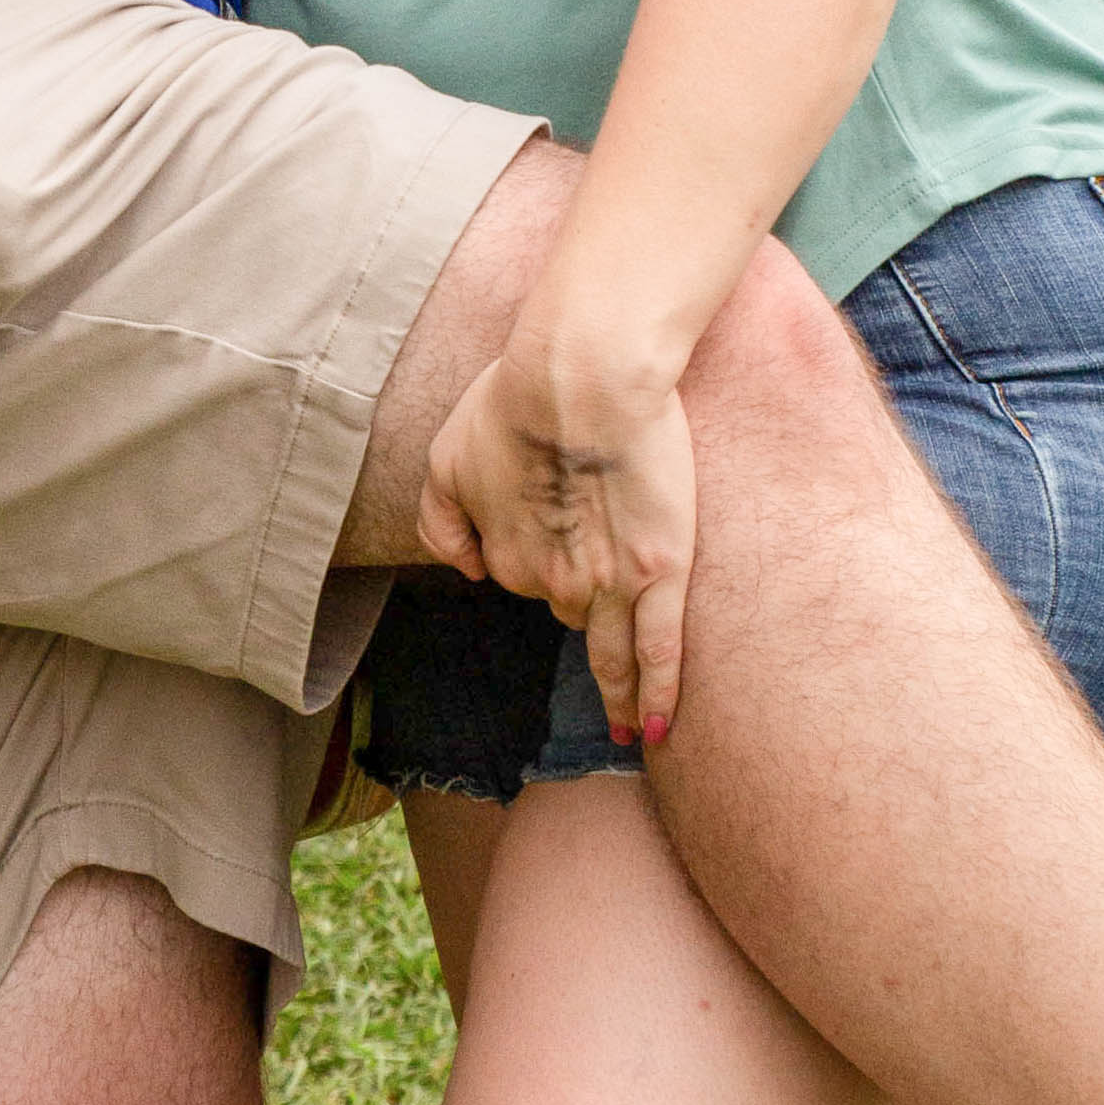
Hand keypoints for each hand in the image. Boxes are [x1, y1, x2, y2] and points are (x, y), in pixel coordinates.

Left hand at [420, 343, 699, 748]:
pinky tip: (659, 730)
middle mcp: (554, 582)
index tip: (565, 552)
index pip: (527, 581)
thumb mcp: (445, 454)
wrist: (581, 374)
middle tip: (606, 652)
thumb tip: (466, 571)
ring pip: (613, 653)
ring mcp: (610, 584)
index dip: (545, 562)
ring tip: (631, 728)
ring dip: (618, 692)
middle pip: (572, 614)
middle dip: (584, 614)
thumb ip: (442, 520)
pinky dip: (660, 696)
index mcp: (505, 556)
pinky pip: (661, 653)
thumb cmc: (515, 399)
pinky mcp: (661, 573)